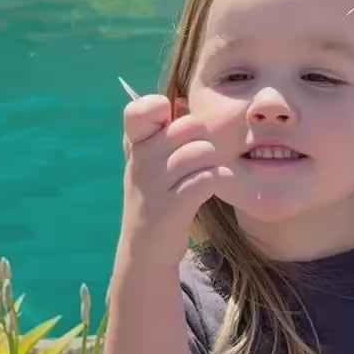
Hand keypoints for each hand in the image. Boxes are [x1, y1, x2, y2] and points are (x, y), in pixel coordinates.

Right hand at [120, 93, 236, 265]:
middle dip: (205, 140)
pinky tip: (216, 186)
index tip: (170, 126)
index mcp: (134, 146)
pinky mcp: (173, 207)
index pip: (141, 110)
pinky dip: (220, 179)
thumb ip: (163, 133)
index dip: (161, 109)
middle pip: (189, 127)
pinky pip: (208, 177)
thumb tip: (182, 102)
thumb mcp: (150, 164)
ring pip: (201, 151)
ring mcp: (154, 184)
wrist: (146, 251)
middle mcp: (140, 161)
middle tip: (204, 158)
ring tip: (211, 174)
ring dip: (215, 162)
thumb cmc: (156, 199)